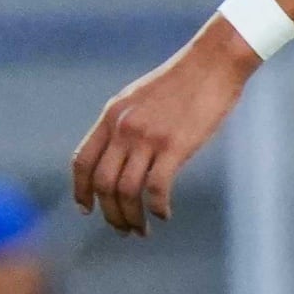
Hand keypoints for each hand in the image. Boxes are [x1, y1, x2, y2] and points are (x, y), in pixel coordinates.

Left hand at [69, 33, 254, 236]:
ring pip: (127, 191)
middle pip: (103, 183)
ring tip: (142, 231)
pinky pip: (157, 189)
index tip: (86, 209)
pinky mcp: (175, 146)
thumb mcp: (140, 97)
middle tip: (123, 229)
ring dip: (132, 218)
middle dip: (109, 214)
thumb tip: (120, 154)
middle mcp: (124, 128)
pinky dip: (158, 208)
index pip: (82, 161)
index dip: (80, 190)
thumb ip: (125, 123)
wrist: (213, 62)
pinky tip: (165, 214)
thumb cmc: (183, 80)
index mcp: (112, 116)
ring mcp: (148, 137)